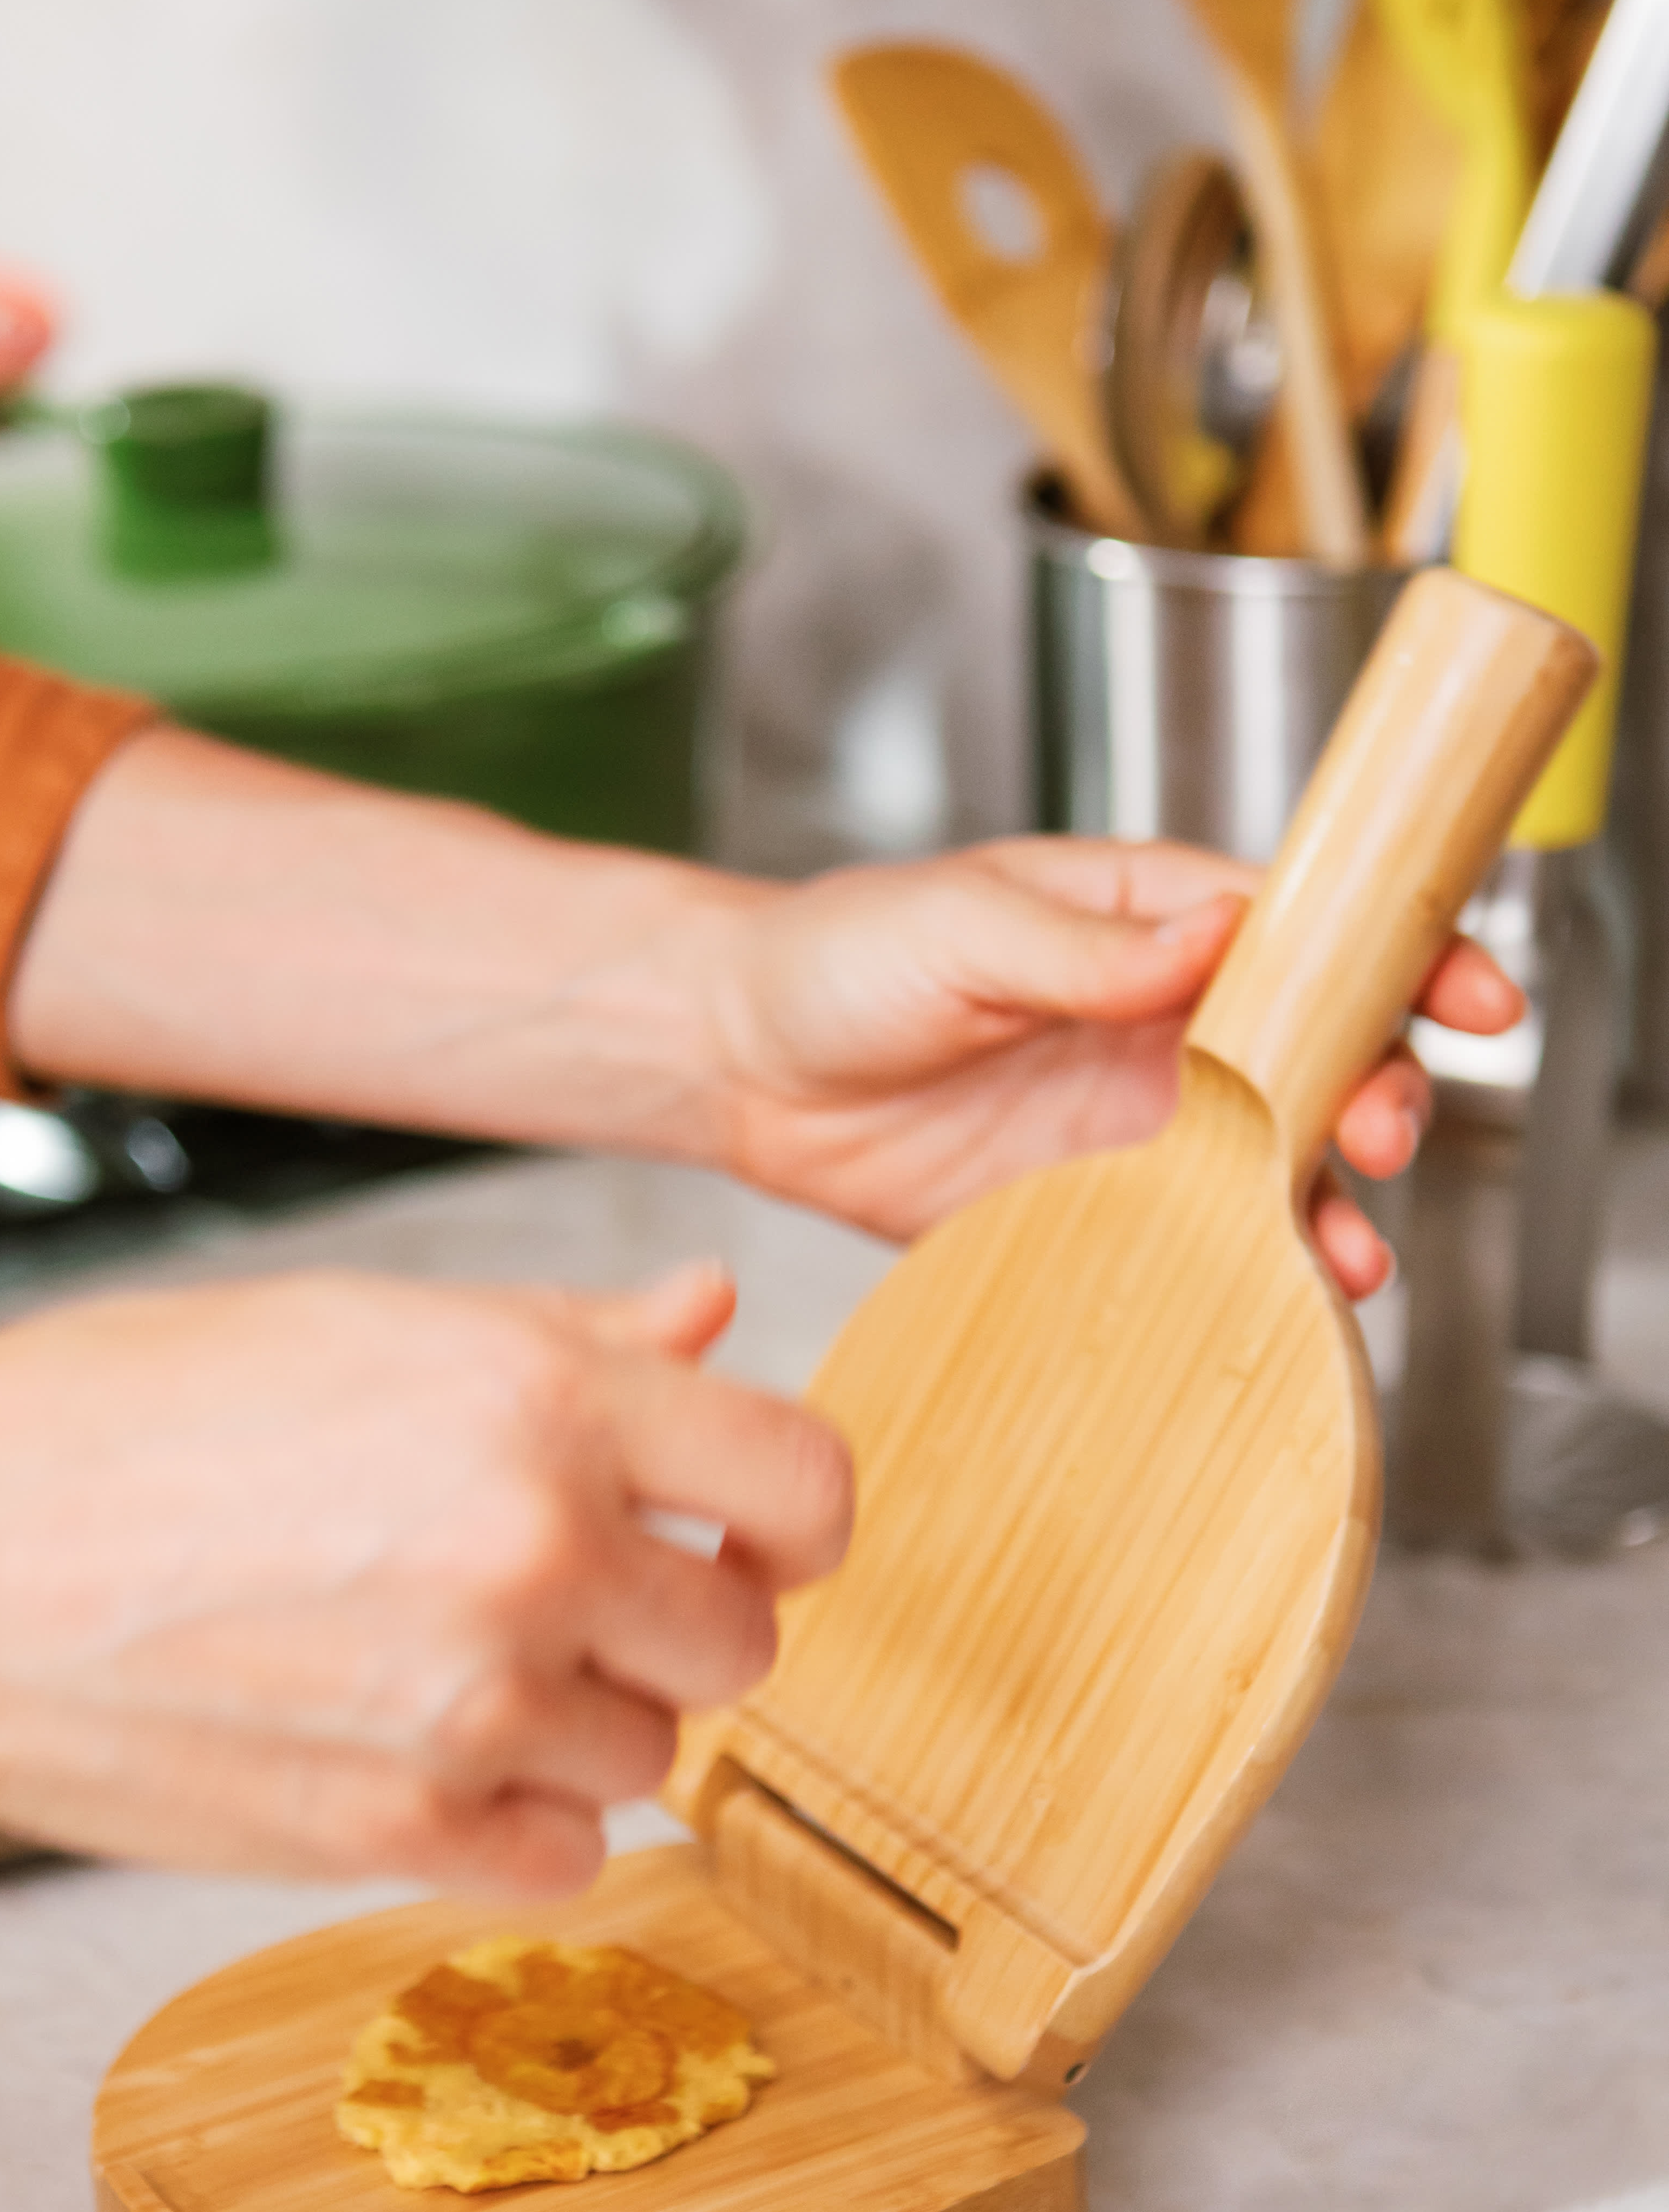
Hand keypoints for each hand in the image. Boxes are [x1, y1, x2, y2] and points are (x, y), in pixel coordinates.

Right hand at [0, 1259, 851, 1895]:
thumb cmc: (114, 1420)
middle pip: (740, 1641)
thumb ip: (568, 1341)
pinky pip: (562, 1856)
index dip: (786, 1520)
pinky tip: (415, 1751)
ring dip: (577, 1726)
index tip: (739, 1534)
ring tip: (437, 1663)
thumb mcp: (356, 1324)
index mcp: (538, 1393)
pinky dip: (514, 1821)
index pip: (804, 1486)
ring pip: (650, 1756)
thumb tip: (713, 1315)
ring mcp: (470, 1698)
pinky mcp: (397, 1827)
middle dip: (667, 1627)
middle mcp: (532, 1542)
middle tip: (552, 1600)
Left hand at [701, 836, 1521, 1295]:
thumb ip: (1082, 944)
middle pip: (1326, 1053)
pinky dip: (1255, 1266)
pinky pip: (1202, 1237)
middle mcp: (1171, 1020)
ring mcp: (1143, 1120)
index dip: (1403, 958)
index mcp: (1152, 919)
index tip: (1469, 995)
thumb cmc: (840, 960)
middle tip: (1382, 1130)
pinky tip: (1286, 1292)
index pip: (1310, 928)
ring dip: (1333, 1200)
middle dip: (1381, 1090)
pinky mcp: (1100, 1207)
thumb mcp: (956, 926)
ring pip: (1284, 1159)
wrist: (742, 1065)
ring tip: (1348, 1246)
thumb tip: (1206, 935)